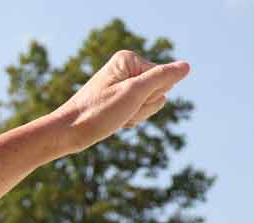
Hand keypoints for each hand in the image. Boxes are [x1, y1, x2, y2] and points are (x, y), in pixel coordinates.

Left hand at [52, 50, 190, 153]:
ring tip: (115, 116)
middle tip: (119, 111)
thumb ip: (162, 77)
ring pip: (152, 103)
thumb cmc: (97, 112)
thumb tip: (185, 66)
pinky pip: (140, 111)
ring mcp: (124, 85)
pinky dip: (131, 119)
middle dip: (143, 107)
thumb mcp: (134, 93)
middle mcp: (127, 69)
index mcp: (129, 60)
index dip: (148, 95)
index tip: (123, 101)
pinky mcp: (121, 99)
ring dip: (137, 115)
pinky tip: (114, 121)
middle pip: (160, 90)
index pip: (164, 78)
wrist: (67, 132)